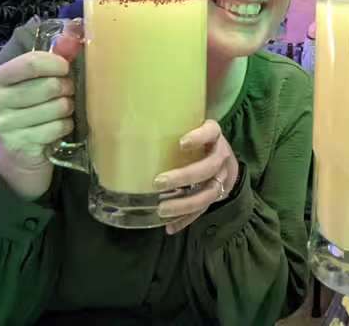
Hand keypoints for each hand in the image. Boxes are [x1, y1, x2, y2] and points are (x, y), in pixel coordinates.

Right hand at [0, 27, 81, 197]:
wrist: (20, 151)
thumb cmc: (30, 106)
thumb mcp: (35, 79)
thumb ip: (54, 56)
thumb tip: (73, 38)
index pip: (31, 62)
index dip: (57, 63)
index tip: (65, 68)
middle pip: (48, 86)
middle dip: (66, 88)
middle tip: (64, 93)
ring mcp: (2, 126)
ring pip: (57, 107)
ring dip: (67, 108)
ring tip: (61, 110)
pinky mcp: (19, 144)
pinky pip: (58, 127)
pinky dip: (66, 125)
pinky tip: (58, 126)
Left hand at [155, 120, 239, 234]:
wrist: (226, 161)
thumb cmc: (199, 141)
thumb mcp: (192, 128)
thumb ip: (172, 126)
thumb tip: (122, 122)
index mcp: (215, 136)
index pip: (211, 132)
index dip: (199, 137)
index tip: (181, 143)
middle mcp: (221, 156)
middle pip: (208, 167)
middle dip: (184, 176)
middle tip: (159, 182)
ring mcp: (222, 178)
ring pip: (208, 193)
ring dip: (185, 204)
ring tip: (162, 209)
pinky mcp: (217, 195)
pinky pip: (203, 210)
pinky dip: (186, 219)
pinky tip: (169, 226)